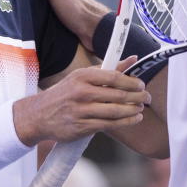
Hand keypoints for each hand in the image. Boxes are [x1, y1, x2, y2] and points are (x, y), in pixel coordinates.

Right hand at [13, 57, 149, 143]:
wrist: (39, 115)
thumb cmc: (65, 93)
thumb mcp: (82, 77)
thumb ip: (109, 69)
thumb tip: (133, 59)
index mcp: (82, 76)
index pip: (114, 77)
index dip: (132, 82)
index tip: (141, 84)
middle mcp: (82, 92)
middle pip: (118, 95)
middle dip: (137, 96)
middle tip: (147, 97)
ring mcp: (81, 111)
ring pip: (116, 111)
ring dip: (133, 110)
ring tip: (141, 108)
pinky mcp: (82, 127)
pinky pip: (109, 124)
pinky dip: (125, 122)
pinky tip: (134, 118)